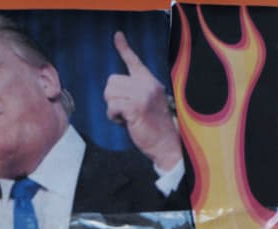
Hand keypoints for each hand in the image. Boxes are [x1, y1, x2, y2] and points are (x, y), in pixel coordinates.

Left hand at [104, 31, 181, 172]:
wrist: (168, 145)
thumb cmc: (154, 128)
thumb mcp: (147, 104)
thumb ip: (134, 93)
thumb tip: (113, 91)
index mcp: (150, 82)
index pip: (134, 61)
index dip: (124, 48)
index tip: (117, 35)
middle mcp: (147, 84)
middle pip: (112, 82)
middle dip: (112, 99)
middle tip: (125, 111)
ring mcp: (142, 95)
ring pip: (110, 94)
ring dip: (113, 109)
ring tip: (127, 117)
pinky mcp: (136, 107)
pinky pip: (112, 107)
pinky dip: (114, 117)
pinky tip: (126, 123)